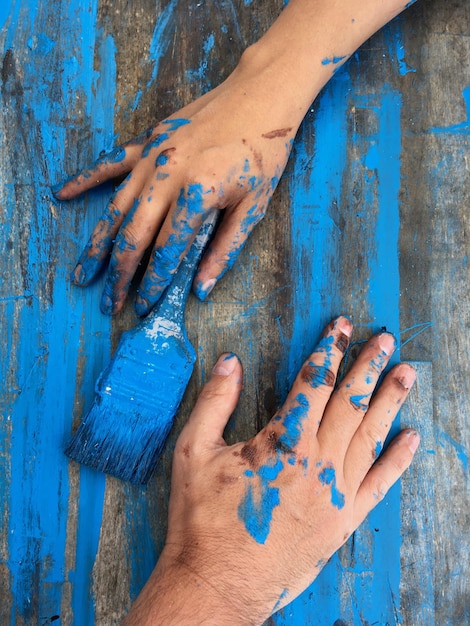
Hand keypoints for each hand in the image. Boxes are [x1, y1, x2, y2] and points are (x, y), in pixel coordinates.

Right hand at [52, 54, 297, 316]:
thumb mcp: (252, 207)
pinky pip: (110, 164)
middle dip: (120, 276)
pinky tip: (64, 194)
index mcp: (197, 194)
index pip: (167, 252)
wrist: (260, 96)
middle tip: (109, 305)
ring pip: (115, 209)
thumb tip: (201, 289)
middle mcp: (167, 177)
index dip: (153, 285)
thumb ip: (224, 250)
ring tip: (83, 274)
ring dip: (98, 245)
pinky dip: (86, 180)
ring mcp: (153, 158)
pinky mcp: (147, 142)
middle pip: (133, 237)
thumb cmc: (263, 153)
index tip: (144, 308)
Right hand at [123, 317, 418, 624]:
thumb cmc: (203, 518)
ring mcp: (336, 492)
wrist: (219, 582)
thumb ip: (214, 402)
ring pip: (370, 436)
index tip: (340, 326)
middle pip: (349, 403)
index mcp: (283, 442)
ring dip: (389, 402)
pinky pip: (379, 484)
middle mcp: (318, 462)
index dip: (328, 350)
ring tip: (406, 374)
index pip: (313, 382)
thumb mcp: (193, 451)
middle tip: (384, 340)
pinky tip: (411, 438)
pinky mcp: (344, 520)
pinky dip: (398, 460)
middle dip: (367, 367)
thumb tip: (229, 362)